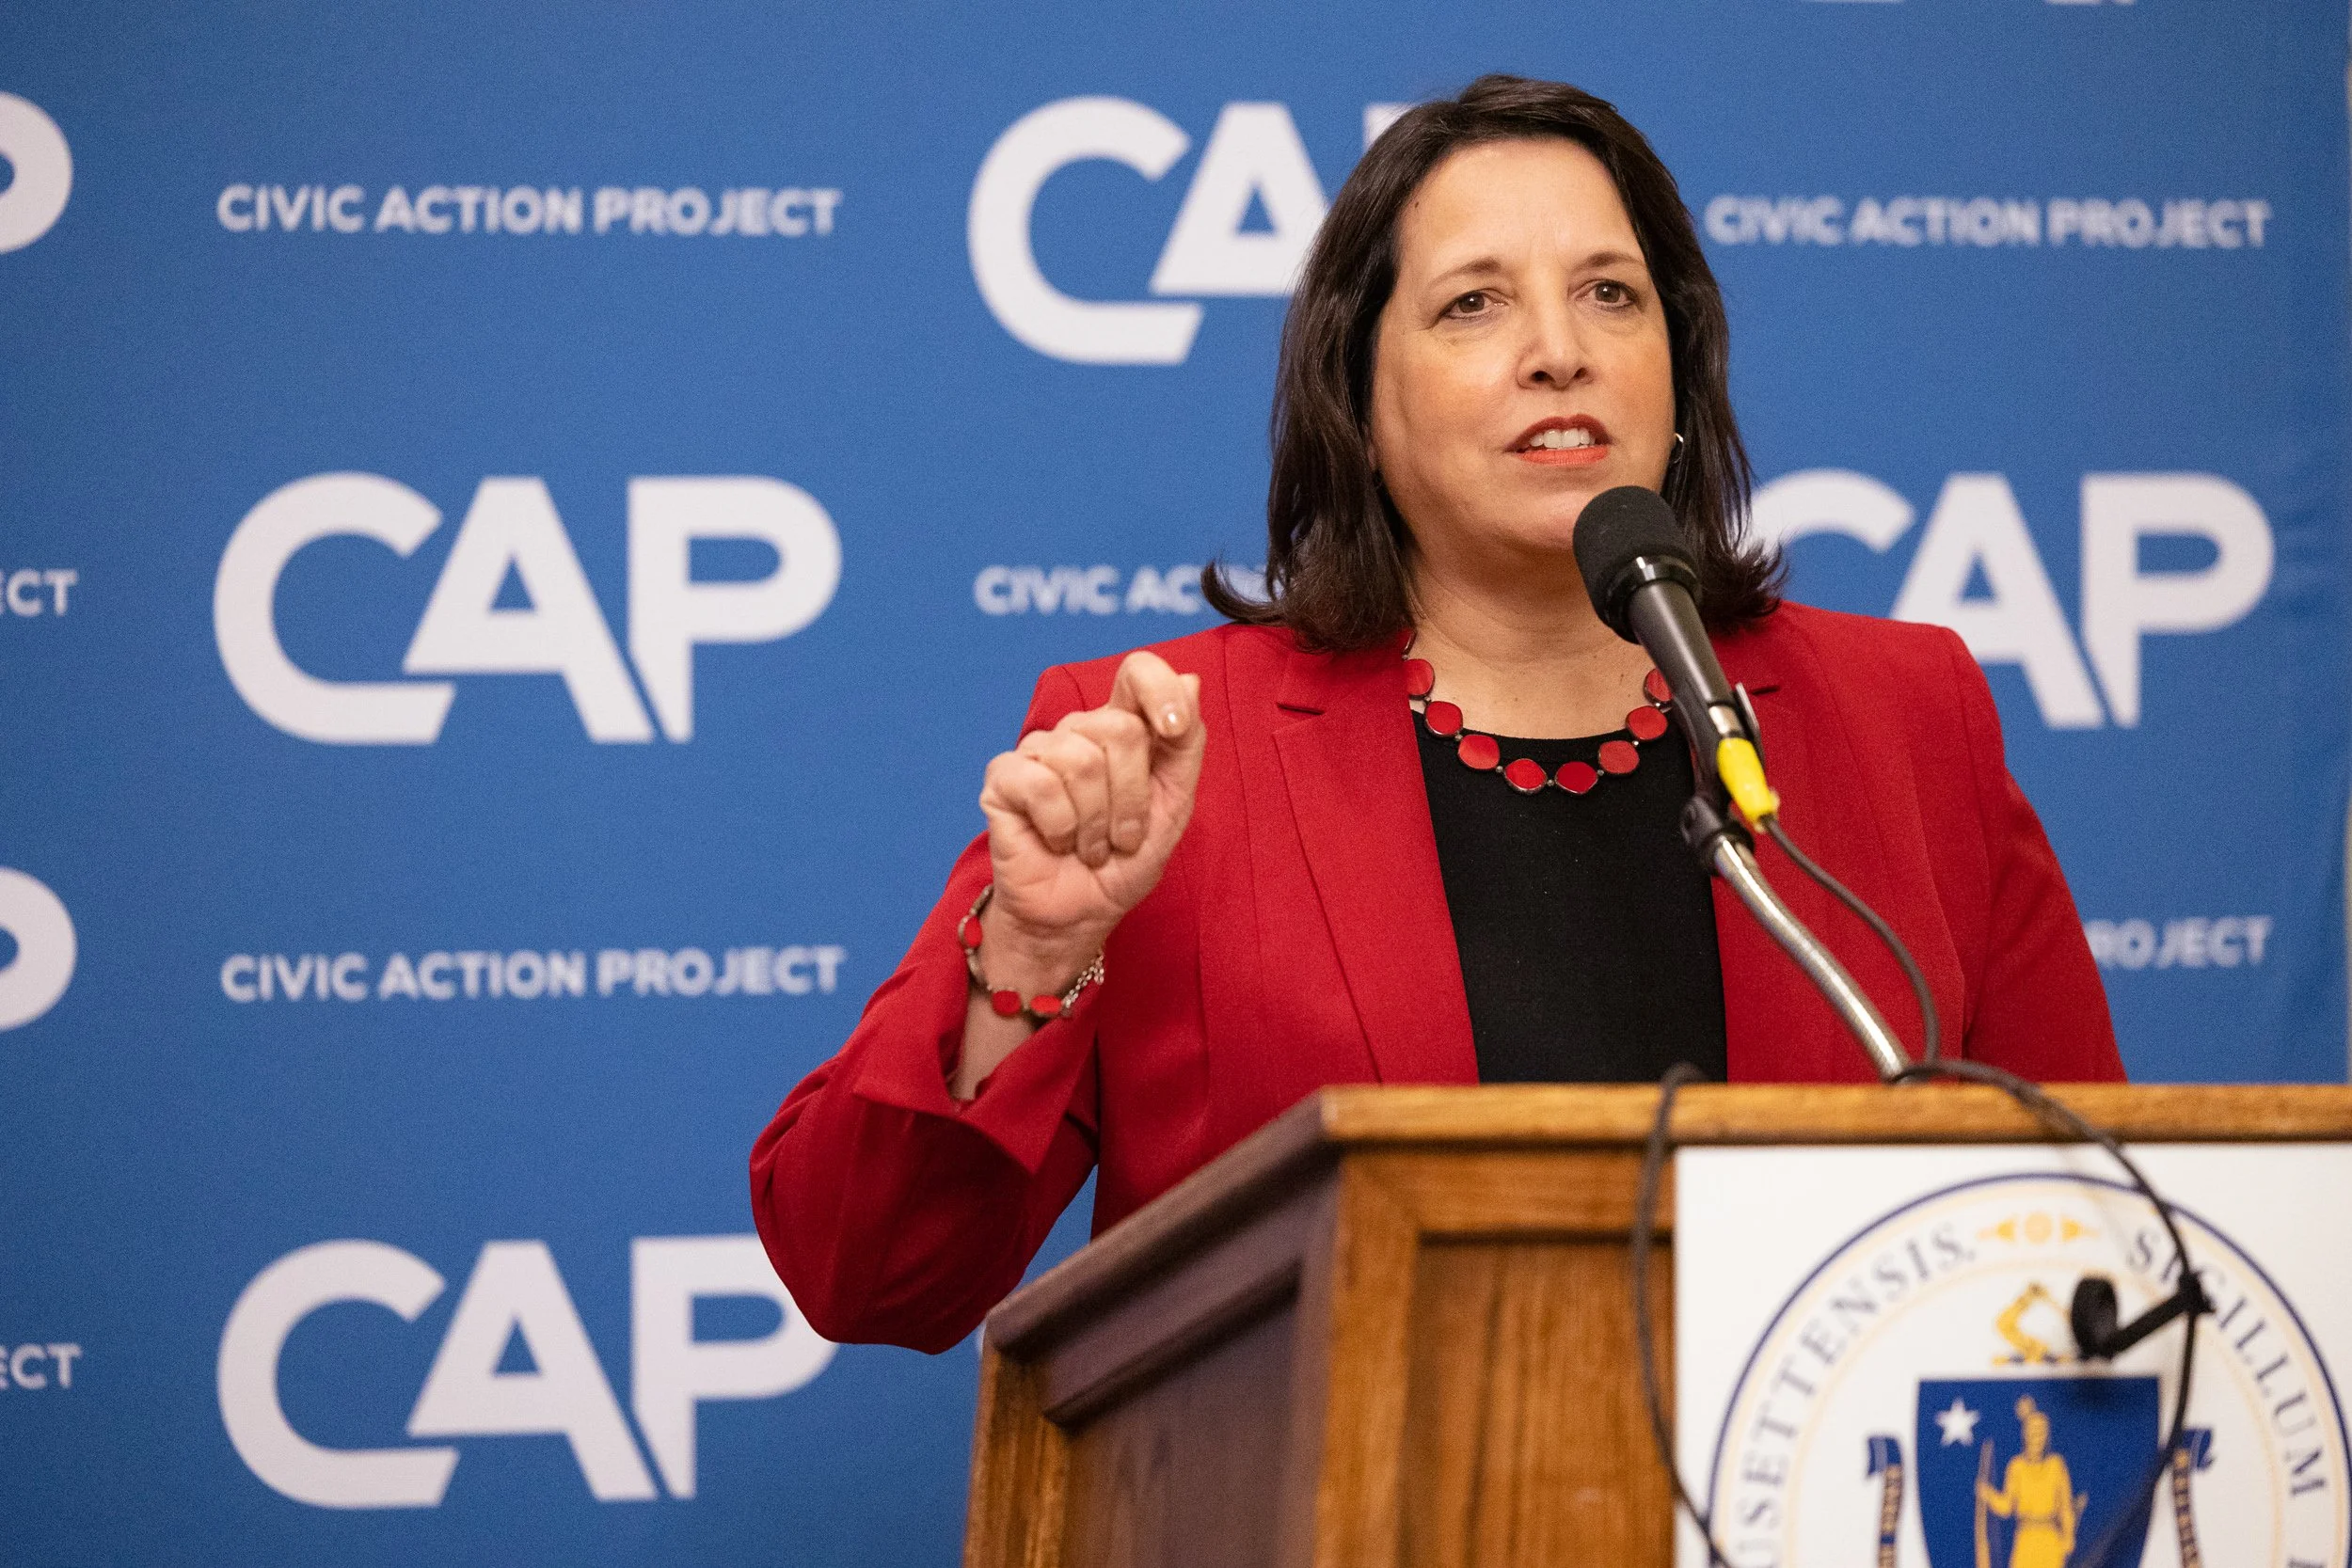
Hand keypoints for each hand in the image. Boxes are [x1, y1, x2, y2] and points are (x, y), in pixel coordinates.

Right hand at [975, 651, 1204, 984]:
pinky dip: (1061, 827)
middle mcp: (1079, 731)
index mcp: (1122, 728)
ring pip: (1082, 761)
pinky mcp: (1004, 778)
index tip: (1173, 730)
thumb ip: (1186, 744)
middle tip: (1122, 835)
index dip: (1160, 689)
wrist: (1080, 914)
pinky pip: (1042, 786)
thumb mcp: (1175, 805)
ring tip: (1090, 846)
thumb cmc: (1124, 861)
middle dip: (1132, 798)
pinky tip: (1057, 842)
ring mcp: (1038, 751)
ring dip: (1097, 823)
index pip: (1138, 671)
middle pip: (1119, 728)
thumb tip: (1192, 680)